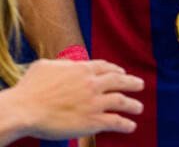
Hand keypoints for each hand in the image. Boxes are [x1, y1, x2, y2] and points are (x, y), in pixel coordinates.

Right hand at [5, 58, 142, 136]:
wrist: (26, 109)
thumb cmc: (31, 88)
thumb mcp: (47, 66)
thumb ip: (62, 64)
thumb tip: (66, 65)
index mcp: (82, 68)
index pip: (105, 67)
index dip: (115, 70)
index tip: (122, 73)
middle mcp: (92, 83)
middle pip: (118, 81)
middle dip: (131, 83)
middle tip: (140, 85)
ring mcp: (94, 102)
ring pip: (120, 101)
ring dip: (132, 104)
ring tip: (139, 107)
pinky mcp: (92, 121)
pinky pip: (114, 121)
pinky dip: (125, 124)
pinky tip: (131, 126)